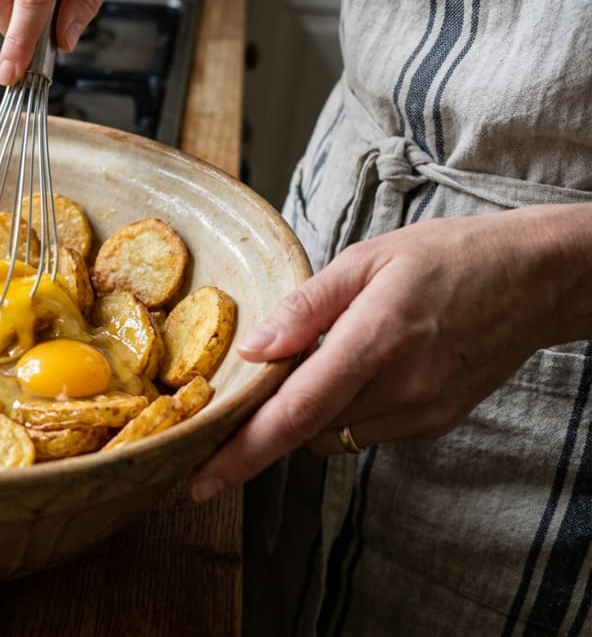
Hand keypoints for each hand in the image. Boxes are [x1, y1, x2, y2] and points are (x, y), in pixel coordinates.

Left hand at [187, 204, 591, 502]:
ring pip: (331, 434)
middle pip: (305, 428)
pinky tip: (362, 367)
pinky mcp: (435, 423)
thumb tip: (255, 347)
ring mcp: (422, 412)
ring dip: (309, 410)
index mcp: (376, 340)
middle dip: (267, 417)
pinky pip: (363, 432)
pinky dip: (344, 409)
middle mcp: (401, 388)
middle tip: (253, 384)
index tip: (200, 480)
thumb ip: (306, 306)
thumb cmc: (450, 257)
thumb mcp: (368, 259)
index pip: (296, 413)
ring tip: (330, 354)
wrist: (536, 280)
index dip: (243, 452)